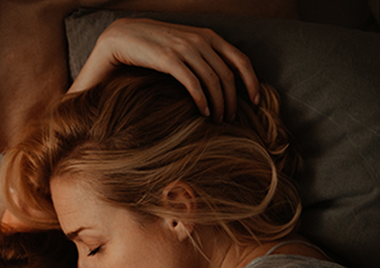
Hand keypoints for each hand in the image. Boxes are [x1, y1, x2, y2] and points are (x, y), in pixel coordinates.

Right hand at [72, 18, 260, 121]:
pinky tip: (203, 113)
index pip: (241, 60)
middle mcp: (201, 40)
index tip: (256, 101)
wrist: (123, 37)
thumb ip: (202, 54)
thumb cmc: (154, 46)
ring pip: (213, 81)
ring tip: (218, 120)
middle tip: (231, 118)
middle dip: (233, 100)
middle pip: (228, 75)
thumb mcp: (184, 44)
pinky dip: (202, 100)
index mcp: (209, 36)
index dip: (252, 82)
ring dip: (219, 104)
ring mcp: (185, 49)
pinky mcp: (169, 60)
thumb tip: (220, 77)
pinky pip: (193, 84)